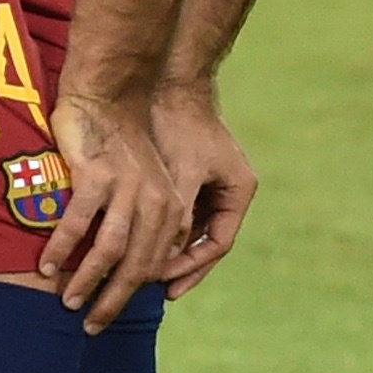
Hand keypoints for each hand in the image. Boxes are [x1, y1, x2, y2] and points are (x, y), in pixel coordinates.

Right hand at [38, 90, 181, 331]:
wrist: (109, 94)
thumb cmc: (120, 146)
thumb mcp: (146, 184)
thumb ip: (144, 222)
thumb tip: (130, 267)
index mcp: (170, 208)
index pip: (154, 264)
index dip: (132, 294)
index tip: (110, 313)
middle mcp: (155, 202)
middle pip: (135, 266)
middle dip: (112, 301)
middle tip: (91, 326)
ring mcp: (127, 189)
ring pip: (108, 250)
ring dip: (86, 281)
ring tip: (68, 302)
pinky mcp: (97, 176)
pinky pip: (78, 223)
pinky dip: (61, 249)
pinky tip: (46, 267)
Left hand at [149, 85, 258, 300]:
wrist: (171, 82)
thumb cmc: (179, 123)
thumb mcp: (181, 174)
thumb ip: (179, 215)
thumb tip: (164, 260)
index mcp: (239, 190)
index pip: (218, 243)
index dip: (192, 267)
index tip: (166, 286)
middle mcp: (228, 190)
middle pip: (204, 241)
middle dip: (179, 266)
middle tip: (153, 290)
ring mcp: (210, 183)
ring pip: (189, 229)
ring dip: (167, 249)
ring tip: (140, 273)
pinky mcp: (189, 175)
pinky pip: (175, 213)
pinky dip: (157, 229)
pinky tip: (134, 241)